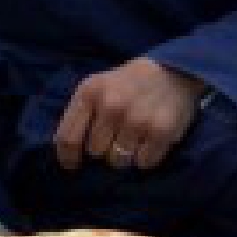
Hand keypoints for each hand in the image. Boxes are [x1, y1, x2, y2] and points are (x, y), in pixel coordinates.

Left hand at [53, 57, 203, 171]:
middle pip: (94, 152)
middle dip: (101, 151)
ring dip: (122, 157)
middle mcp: (112, 106)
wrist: (172, 71)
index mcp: (90, 93)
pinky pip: (143, 163)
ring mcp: (137, 119)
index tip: (72, 166)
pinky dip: (144, 159)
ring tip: (130, 141)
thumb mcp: (95, 87)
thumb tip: (64, 149)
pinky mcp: (162, 132)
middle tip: (112, 140)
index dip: (67, 157)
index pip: (68, 138)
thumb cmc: (125, 84)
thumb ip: (78, 114)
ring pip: (117, 161)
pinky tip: (147, 142)